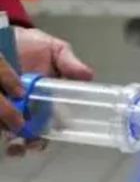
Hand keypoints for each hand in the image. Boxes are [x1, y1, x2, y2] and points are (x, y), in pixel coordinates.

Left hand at [0, 27, 93, 153]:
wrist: (3, 35)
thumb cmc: (30, 44)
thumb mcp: (53, 49)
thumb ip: (69, 63)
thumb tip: (88, 76)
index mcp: (47, 100)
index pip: (55, 123)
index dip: (55, 133)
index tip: (54, 136)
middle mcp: (29, 108)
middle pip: (35, 134)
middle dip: (34, 143)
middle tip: (31, 144)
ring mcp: (11, 108)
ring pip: (16, 133)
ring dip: (18, 143)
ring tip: (16, 146)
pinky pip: (1, 123)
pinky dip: (4, 131)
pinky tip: (6, 136)